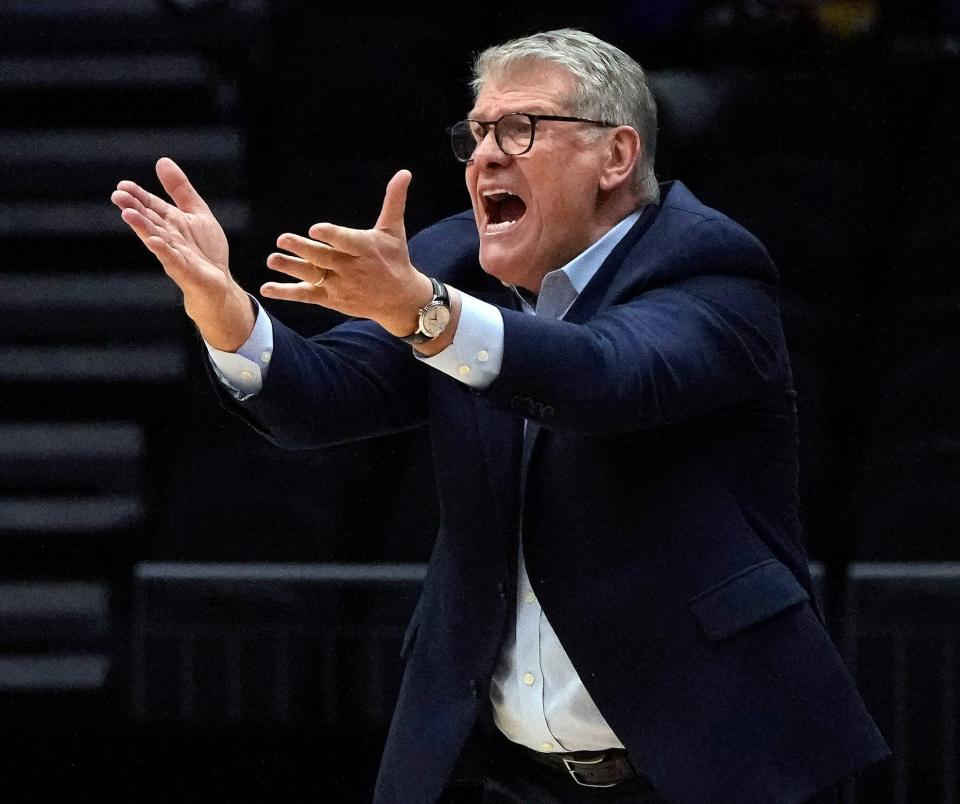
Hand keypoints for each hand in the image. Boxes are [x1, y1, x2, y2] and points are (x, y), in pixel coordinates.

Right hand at [111, 157, 253, 350]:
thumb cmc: (206, 249)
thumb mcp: (197, 212)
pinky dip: (163, 250)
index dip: (138, 196)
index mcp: (170, 222)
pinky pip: (172, 259)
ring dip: (142, 227)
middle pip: (149, 220)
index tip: (122, 185)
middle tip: (117, 196)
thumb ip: (180, 189)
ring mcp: (174, 254)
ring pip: (156, 238)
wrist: (220, 282)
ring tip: (128, 215)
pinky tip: (154, 241)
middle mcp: (168, 237)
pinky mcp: (184, 270)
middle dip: (134, 209)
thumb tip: (161, 161)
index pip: (151, 206)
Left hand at [263, 169, 432, 336]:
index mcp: (365, 249)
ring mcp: (340, 285)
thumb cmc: (395, 259)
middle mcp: (352, 268)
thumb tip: (404, 172)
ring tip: (272, 260)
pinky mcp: (332, 300)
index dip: (331, 235)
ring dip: (291, 268)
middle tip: (282, 239)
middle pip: (324, 258)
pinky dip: (287, 293)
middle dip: (303, 249)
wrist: (401, 301)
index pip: (346, 241)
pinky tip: (266, 289)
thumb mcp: (394, 230)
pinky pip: (306, 296)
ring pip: (312, 276)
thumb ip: (394, 201)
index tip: (315, 229)